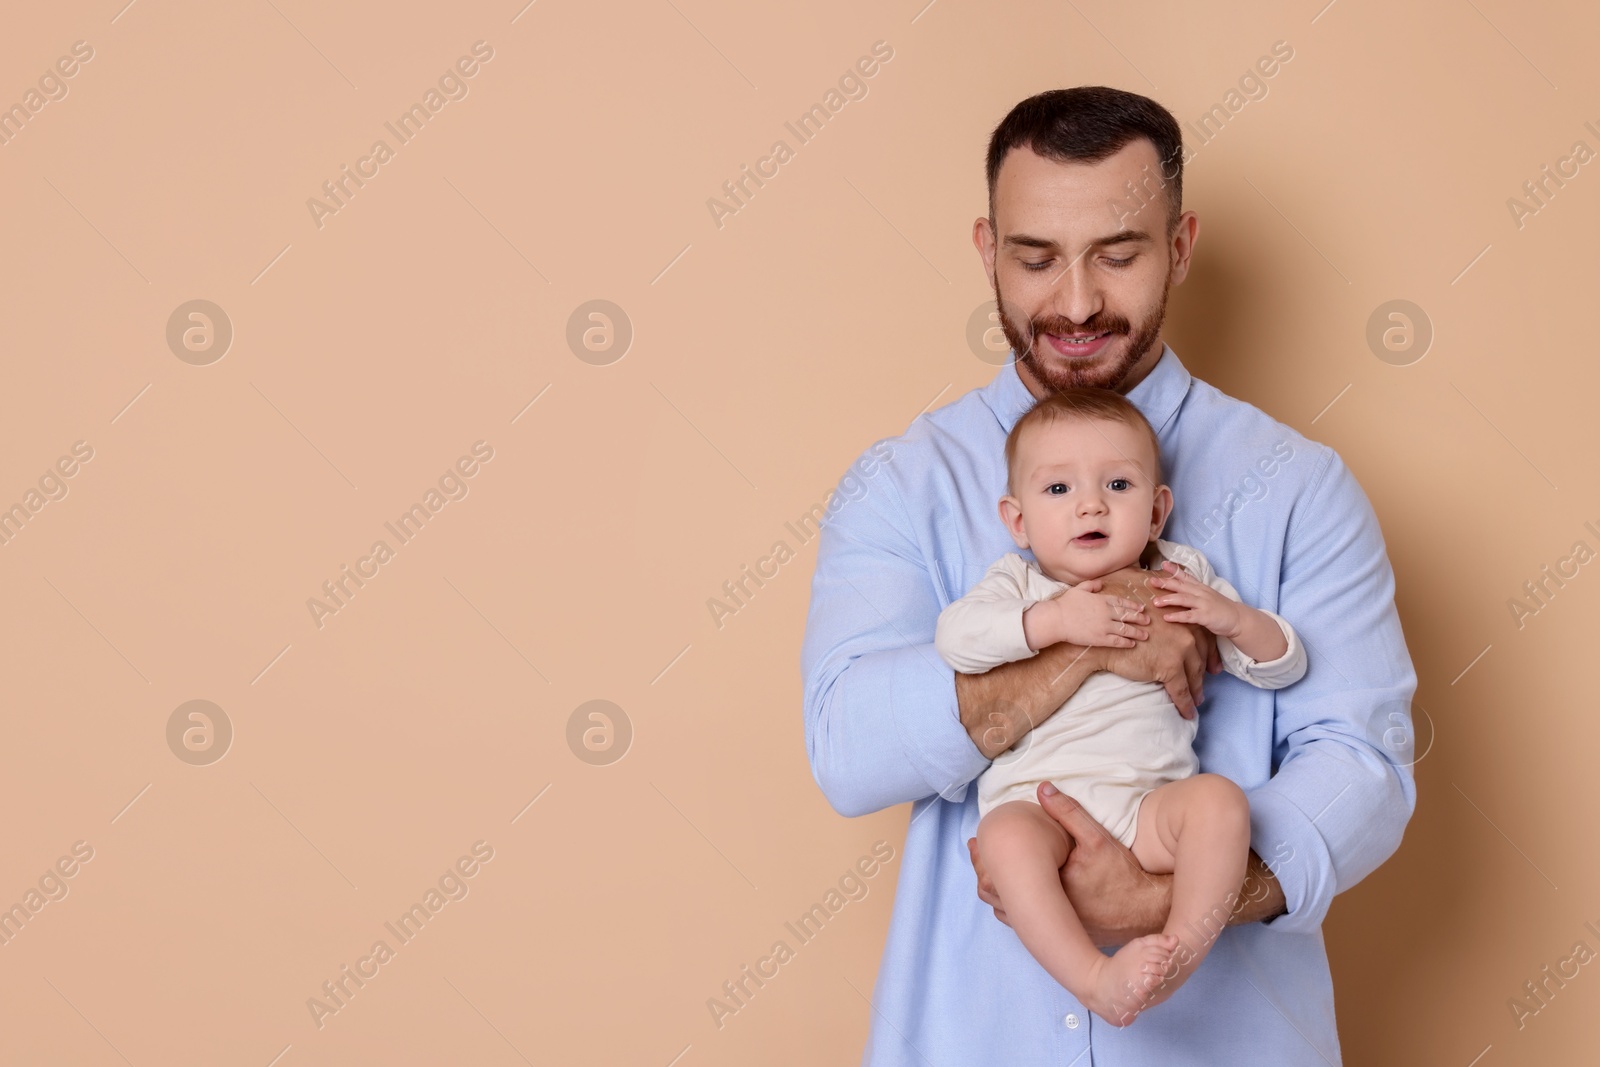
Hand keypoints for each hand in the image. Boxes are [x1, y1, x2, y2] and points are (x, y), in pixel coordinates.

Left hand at [968, 782, 1170, 946]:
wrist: (1148, 912)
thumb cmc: (1123, 876)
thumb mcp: (1097, 838)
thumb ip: (1068, 813)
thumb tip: (1042, 788)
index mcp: (1046, 889)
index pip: (1000, 878)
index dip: (981, 860)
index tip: (974, 843)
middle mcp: (1045, 915)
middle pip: (997, 898)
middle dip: (983, 874)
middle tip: (975, 852)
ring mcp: (1051, 930)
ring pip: (1008, 914)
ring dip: (996, 892)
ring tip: (987, 871)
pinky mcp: (1060, 937)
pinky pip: (1026, 924)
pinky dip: (1014, 906)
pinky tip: (1014, 891)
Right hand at [1041, 580, 1149, 648]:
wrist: (1057, 619)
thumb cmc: (1065, 603)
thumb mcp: (1079, 588)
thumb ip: (1092, 585)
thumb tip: (1102, 583)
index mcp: (1102, 600)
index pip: (1122, 602)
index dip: (1133, 605)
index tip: (1141, 608)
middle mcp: (1106, 612)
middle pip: (1127, 615)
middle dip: (1139, 618)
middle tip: (1148, 621)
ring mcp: (1104, 626)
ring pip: (1126, 629)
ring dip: (1137, 632)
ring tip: (1145, 635)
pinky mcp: (1100, 638)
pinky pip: (1117, 641)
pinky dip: (1126, 642)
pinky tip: (1132, 643)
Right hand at [1091, 566, 1218, 717]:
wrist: (1107, 641)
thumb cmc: (1124, 629)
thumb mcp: (1152, 621)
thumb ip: (1169, 628)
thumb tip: (1176, 643)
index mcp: (1183, 620)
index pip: (1205, 639)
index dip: (1211, 655)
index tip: (1214, 667)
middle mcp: (1186, 634)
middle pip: (1201, 659)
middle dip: (1205, 675)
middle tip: (1205, 686)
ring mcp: (1179, 651)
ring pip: (1193, 676)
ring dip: (1196, 691)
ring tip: (1197, 701)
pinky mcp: (1170, 668)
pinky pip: (1181, 691)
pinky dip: (1186, 704)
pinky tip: (1188, 712)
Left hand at [1147, 561, 1241, 637]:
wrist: (1237, 618)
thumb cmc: (1220, 608)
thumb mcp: (1207, 595)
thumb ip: (1193, 591)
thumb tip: (1177, 588)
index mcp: (1201, 588)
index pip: (1186, 576)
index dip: (1175, 570)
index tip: (1163, 564)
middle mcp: (1201, 593)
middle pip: (1181, 586)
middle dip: (1166, 583)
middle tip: (1151, 581)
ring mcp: (1204, 604)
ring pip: (1183, 599)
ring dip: (1169, 599)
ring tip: (1155, 602)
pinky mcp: (1205, 617)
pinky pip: (1189, 616)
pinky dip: (1177, 616)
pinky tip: (1167, 617)